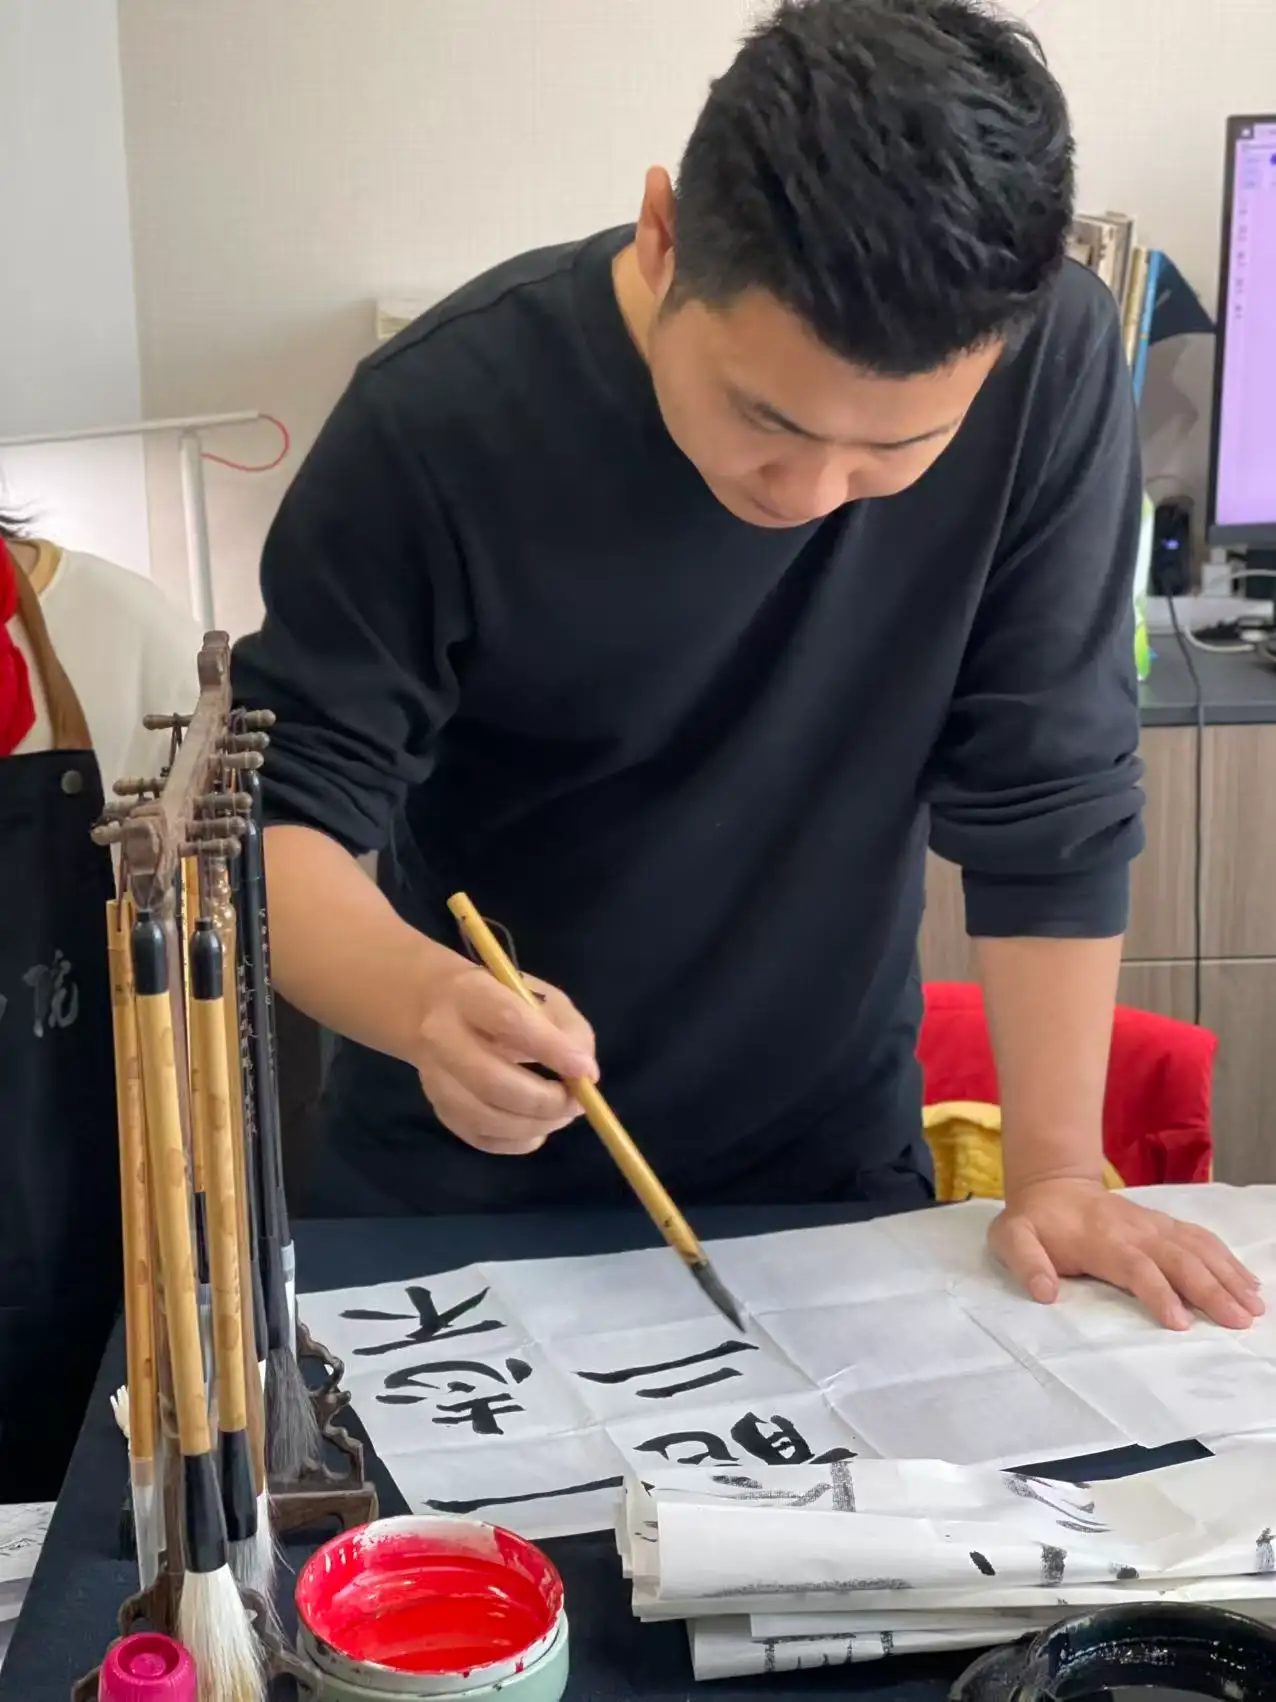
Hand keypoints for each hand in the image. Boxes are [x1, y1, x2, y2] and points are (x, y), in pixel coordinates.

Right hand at [414, 950, 596, 1155]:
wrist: (432, 1007)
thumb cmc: (497, 998)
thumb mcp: (538, 995)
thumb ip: (567, 1027)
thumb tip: (586, 1075)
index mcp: (469, 993)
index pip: (509, 1022)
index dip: (551, 1050)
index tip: (585, 1071)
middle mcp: (441, 1036)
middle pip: (491, 1080)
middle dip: (545, 1101)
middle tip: (576, 1103)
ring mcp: (433, 1077)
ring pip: (484, 1116)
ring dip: (534, 1124)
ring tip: (562, 1115)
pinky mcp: (438, 1107)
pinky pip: (480, 1137)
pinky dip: (516, 1141)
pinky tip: (536, 1127)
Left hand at [990, 1176, 1264, 1329]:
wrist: (1051, 1185)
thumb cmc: (1033, 1222)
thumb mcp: (1010, 1239)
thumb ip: (1025, 1263)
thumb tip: (1044, 1292)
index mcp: (1100, 1239)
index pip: (1136, 1267)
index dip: (1158, 1293)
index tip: (1179, 1322)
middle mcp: (1135, 1231)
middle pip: (1178, 1259)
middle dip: (1210, 1289)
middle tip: (1239, 1321)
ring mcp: (1153, 1225)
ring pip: (1197, 1248)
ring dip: (1227, 1275)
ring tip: (1253, 1305)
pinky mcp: (1163, 1225)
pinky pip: (1200, 1238)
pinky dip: (1226, 1258)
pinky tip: (1247, 1281)